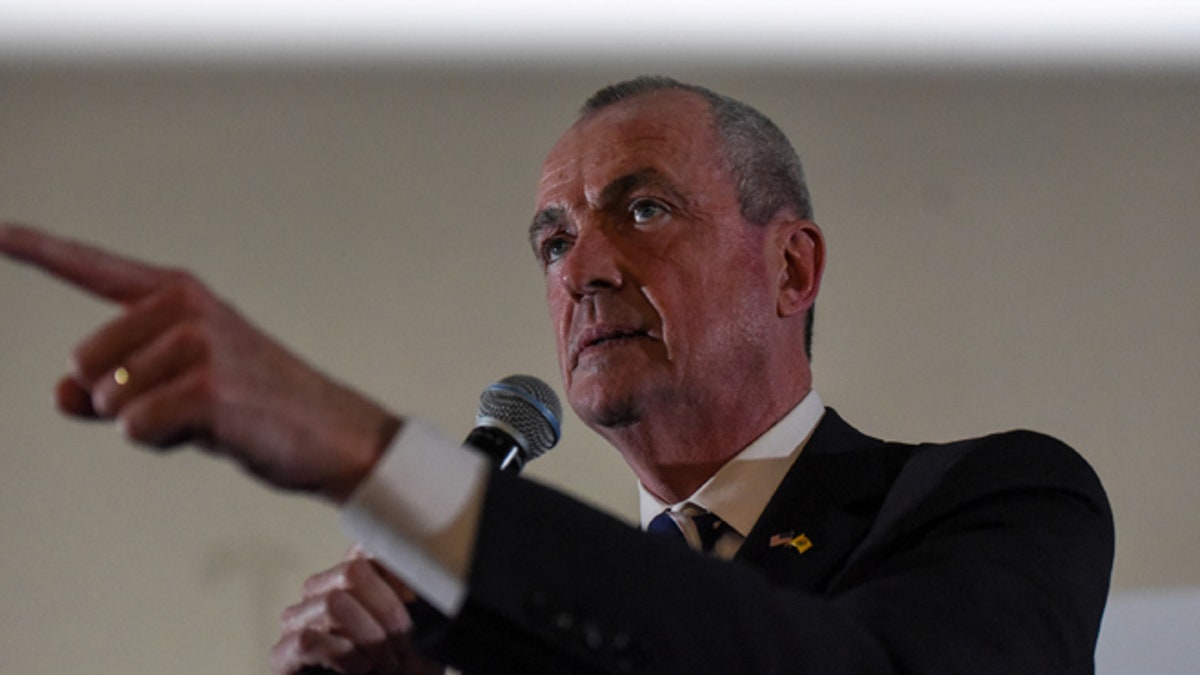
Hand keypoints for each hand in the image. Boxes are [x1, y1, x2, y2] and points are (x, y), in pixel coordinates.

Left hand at [0, 223, 399, 501]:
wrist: (331, 434)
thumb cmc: (255, 408)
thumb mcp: (179, 390)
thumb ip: (113, 387)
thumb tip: (60, 395)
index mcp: (178, 295)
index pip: (93, 267)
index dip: (37, 248)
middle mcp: (186, 307)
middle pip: (84, 362)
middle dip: (116, 400)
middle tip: (182, 405)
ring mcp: (199, 342)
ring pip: (110, 401)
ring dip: (146, 425)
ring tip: (207, 417)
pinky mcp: (209, 385)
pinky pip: (135, 427)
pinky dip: (161, 442)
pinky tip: (211, 431)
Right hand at [271, 547, 444, 674]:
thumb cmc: (405, 668)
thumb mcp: (424, 628)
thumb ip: (422, 593)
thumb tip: (428, 562)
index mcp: (353, 576)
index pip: (366, 547)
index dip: (396, 569)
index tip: (417, 599)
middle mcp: (320, 590)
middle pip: (353, 572)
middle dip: (388, 610)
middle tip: (403, 643)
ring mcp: (298, 620)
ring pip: (333, 603)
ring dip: (369, 637)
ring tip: (385, 662)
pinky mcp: (283, 654)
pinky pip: (310, 638)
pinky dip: (345, 655)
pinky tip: (361, 669)